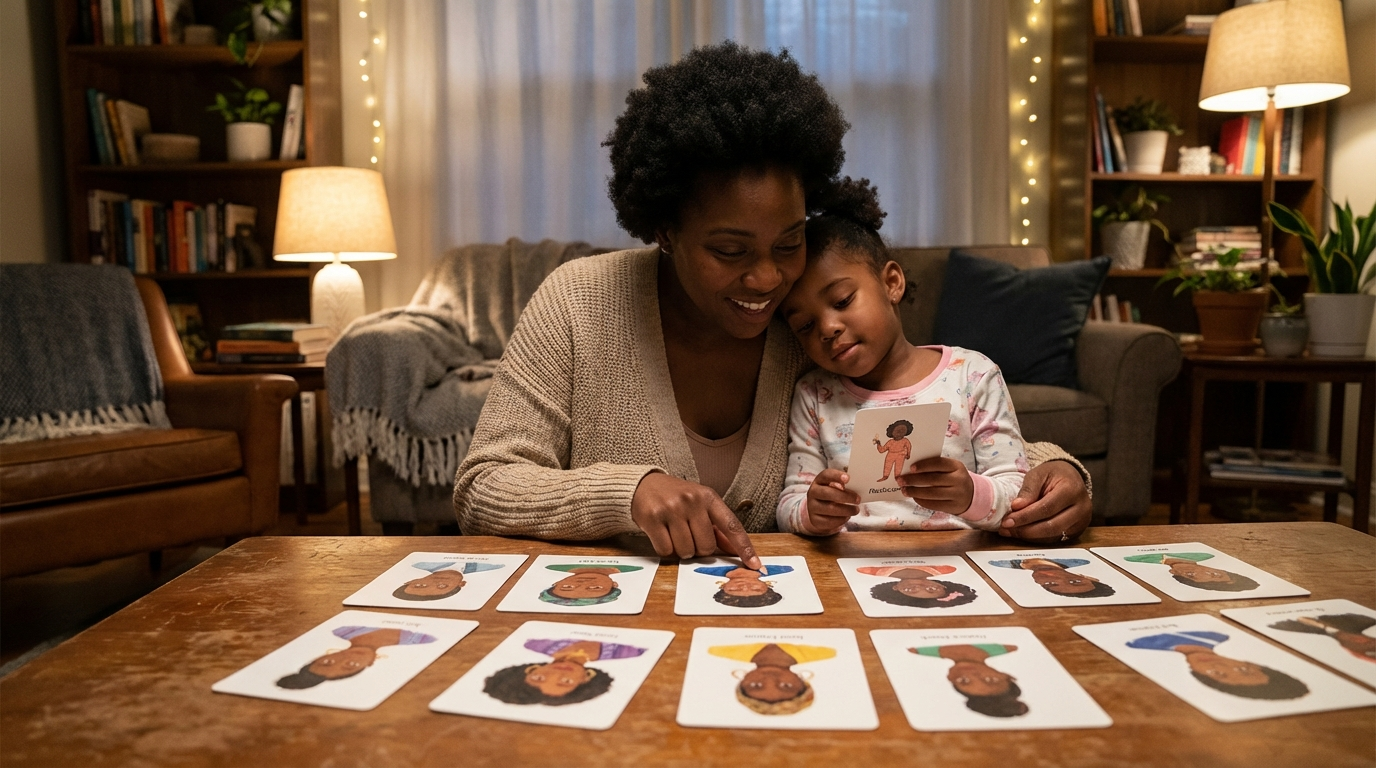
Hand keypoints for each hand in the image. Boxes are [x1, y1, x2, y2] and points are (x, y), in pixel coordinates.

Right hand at [630, 472, 759, 567]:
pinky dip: (665, 549)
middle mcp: (692, 500)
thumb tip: (734, 550)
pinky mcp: (653, 518)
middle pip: (706, 547)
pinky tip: (662, 535)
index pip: (732, 526)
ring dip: (681, 550)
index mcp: (709, 497)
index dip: (744, 548)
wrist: (644, 485)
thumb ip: (717, 528)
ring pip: (686, 552)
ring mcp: (672, 508)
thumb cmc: (676, 497)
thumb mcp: (700, 505)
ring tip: (674, 533)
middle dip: (699, 549)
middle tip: (688, 535)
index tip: (755, 565)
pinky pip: (666, 550)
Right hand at [803, 468, 859, 534]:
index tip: (848, 478)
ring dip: (846, 510)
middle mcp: (813, 492)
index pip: (826, 475)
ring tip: (856, 510)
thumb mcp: (835, 486)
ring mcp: (812, 507)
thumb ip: (844, 483)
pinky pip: (830, 521)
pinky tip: (847, 516)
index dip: (837, 476)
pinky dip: (841, 519)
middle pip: (828, 493)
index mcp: (819, 480)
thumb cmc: (831, 495)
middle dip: (845, 496)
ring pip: (830, 508)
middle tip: (858, 499)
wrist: (817, 511)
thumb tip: (859, 482)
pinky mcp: (815, 520)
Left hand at [897, 457, 973, 513]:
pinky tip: (914, 497)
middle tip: (900, 480)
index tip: (910, 468)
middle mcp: (959, 480)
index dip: (924, 465)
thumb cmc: (953, 478)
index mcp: (957, 466)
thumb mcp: (950, 469)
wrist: (971, 495)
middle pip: (933, 480)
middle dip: (914, 480)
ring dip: (915, 492)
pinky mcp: (953, 506)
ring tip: (904, 490)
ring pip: (932, 493)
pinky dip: (921, 501)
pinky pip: (934, 504)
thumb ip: (935, 467)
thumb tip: (910, 470)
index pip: (939, 463)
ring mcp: (957, 494)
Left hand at [999, 460, 1091, 543]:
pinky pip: (1055, 539)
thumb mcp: (1038, 474)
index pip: (1047, 508)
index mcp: (1072, 490)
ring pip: (1053, 536)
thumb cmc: (1053, 475)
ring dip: (1029, 536)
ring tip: (1010, 531)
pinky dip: (1037, 538)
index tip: (1007, 520)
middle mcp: (1082, 508)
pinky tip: (1022, 533)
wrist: (1071, 478)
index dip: (1026, 516)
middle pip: (1052, 526)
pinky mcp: (1077, 531)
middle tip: (1006, 529)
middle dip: (1026, 530)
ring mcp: (1082, 522)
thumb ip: (1028, 490)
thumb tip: (1017, 507)